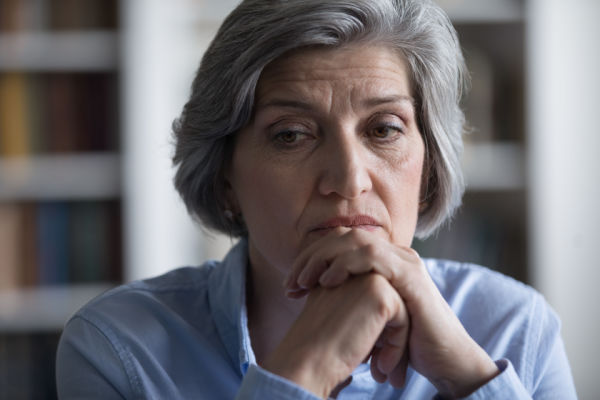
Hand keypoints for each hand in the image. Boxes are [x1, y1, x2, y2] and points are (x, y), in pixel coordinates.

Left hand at [285, 230, 499, 397]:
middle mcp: (395, 254)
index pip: (340, 243)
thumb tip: (314, 293)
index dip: (311, 259)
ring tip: (304, 282)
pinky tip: (328, 281)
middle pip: (343, 237)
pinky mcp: (410, 276)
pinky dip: (346, 264)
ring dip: (324, 258)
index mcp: (384, 260)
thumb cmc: (406, 342)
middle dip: (312, 257)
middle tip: (291, 284)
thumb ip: (349, 297)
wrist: (444, 362)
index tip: (290, 286)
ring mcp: (404, 262)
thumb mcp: (370, 314)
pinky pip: (373, 257)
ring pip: (355, 241)